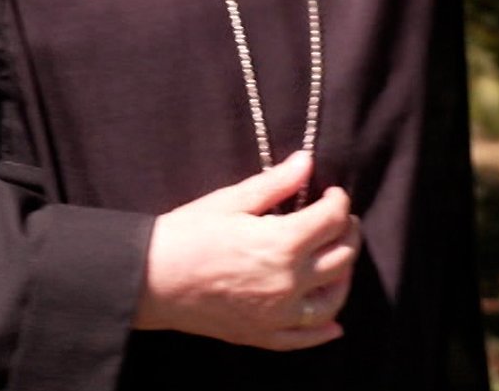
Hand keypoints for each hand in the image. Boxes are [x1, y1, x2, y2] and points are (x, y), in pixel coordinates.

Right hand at [134, 151, 362, 350]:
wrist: (150, 279)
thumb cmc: (186, 234)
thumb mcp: (230, 201)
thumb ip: (275, 184)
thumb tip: (307, 161)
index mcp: (282, 243)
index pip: (331, 220)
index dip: (339, 202)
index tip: (333, 194)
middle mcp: (289, 282)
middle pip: (342, 258)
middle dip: (348, 233)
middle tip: (343, 221)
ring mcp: (278, 314)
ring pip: (333, 300)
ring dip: (345, 277)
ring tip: (339, 260)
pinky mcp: (263, 334)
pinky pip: (306, 338)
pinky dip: (325, 330)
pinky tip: (334, 323)